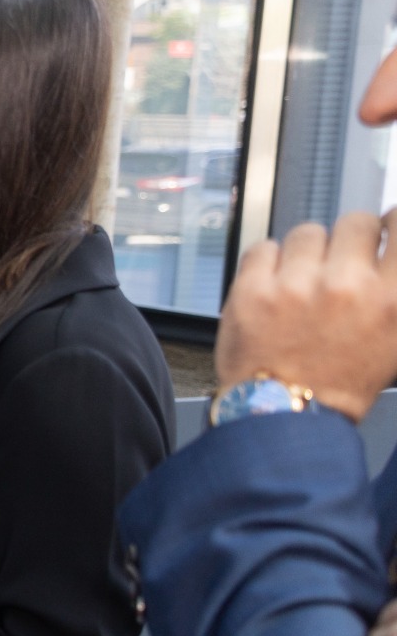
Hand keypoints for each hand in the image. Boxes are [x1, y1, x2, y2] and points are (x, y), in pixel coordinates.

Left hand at [217, 210, 396, 420]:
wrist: (284, 413)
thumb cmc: (340, 381)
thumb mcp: (394, 338)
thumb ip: (394, 290)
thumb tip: (389, 246)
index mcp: (391, 298)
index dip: (389, 223)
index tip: (381, 228)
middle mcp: (347, 286)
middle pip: (352, 222)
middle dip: (346, 239)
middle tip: (336, 264)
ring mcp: (297, 285)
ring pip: (306, 232)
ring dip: (305, 253)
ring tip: (302, 284)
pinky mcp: (253, 289)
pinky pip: (264, 247)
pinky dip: (268, 264)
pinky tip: (273, 289)